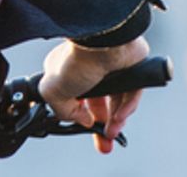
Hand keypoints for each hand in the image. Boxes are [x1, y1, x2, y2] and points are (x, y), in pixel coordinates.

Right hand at [37, 36, 148, 153]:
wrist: (105, 43)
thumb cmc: (78, 59)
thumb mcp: (54, 91)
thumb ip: (62, 111)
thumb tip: (81, 120)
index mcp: (68, 70)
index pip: (74, 98)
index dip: (79, 116)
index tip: (82, 127)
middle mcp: (90, 68)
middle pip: (98, 103)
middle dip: (100, 126)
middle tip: (104, 143)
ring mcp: (112, 68)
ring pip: (116, 100)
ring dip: (115, 120)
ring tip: (112, 133)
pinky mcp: (131, 68)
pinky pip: (132, 92)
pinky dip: (127, 107)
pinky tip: (121, 117)